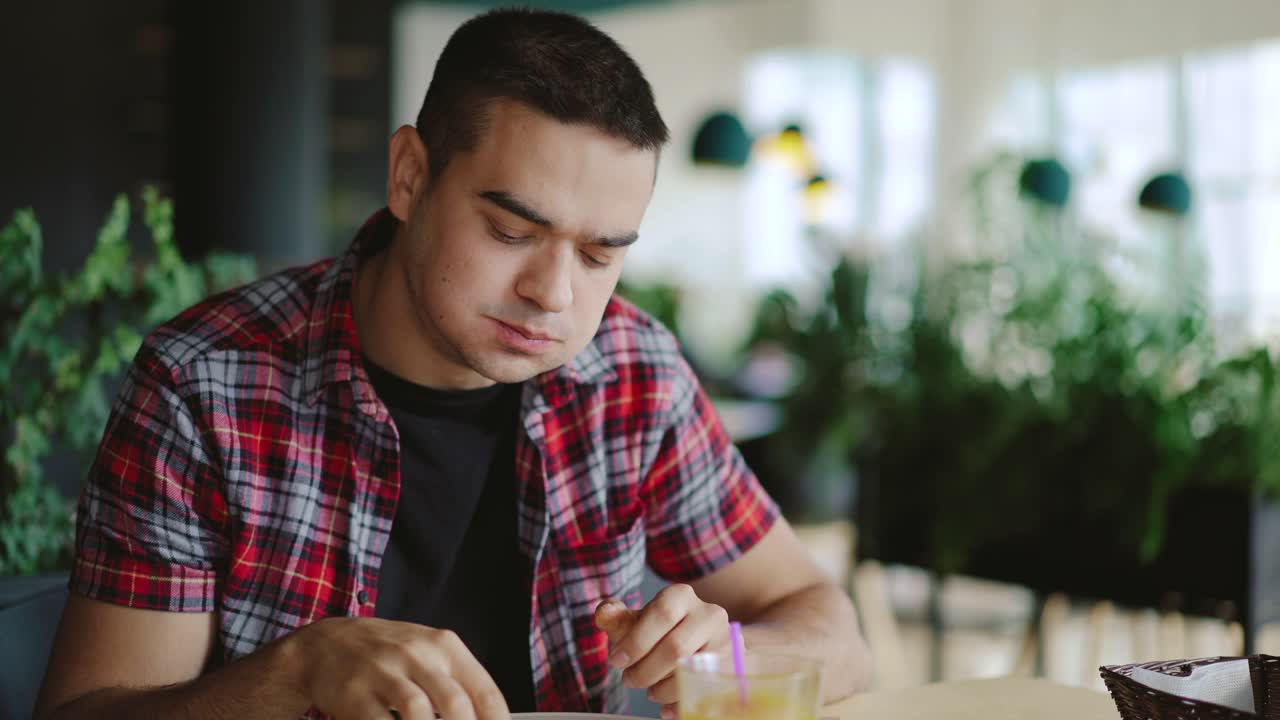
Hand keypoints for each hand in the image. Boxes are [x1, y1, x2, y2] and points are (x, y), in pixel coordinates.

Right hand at [282, 616, 510, 719]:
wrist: (327, 642)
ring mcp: (384, 673)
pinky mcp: (354, 694)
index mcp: (444, 646)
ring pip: (417, 713)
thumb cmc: (389, 653)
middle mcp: (416, 655)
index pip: (484, 690)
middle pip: (455, 704)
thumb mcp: (428, 652)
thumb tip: (489, 718)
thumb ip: (457, 683)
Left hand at [594, 584, 731, 717]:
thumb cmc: (662, 631)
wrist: (706, 642)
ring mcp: (726, 642)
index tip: (616, 662)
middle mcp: (710, 614)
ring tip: (649, 691)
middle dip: (645, 670)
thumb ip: (617, 618)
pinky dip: (680, 703)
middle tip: (630, 680)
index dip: (636, 640)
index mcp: (682, 595)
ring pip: (692, 672)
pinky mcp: (734, 669)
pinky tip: (666, 708)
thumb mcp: (638, 622)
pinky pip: (706, 691)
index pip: (661, 613)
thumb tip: (604, 614)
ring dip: (662, 689)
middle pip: (676, 647)